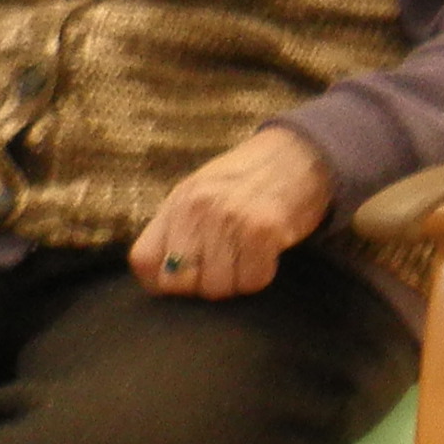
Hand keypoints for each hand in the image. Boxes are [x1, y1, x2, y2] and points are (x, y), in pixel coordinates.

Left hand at [130, 125, 336, 298]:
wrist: (300, 155)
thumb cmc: (248, 182)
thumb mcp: (200, 194)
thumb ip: (177, 229)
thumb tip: (163, 277)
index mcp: (178, 201)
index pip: (143, 261)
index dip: (162, 281)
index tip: (185, 278)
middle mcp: (197, 208)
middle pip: (179, 282)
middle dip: (201, 285)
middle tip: (223, 267)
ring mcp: (229, 219)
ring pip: (217, 288)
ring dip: (235, 281)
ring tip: (247, 256)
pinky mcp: (263, 230)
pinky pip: (252, 281)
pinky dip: (261, 275)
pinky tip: (266, 254)